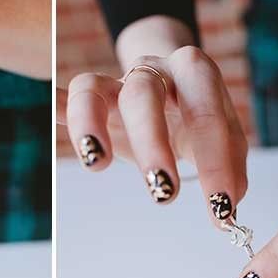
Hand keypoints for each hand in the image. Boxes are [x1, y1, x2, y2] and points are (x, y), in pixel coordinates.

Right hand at [60, 46, 247, 214]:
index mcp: (193, 73)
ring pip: (92, 88)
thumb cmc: (198, 117)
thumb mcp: (224, 138)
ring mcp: (114, 82)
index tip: (222, 208)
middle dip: (153, 142)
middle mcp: (151, 69)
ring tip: (96, 164)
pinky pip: (61, 98)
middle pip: (143, 92)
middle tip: (164, 192)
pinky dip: (53, 108)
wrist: (172, 85)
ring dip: (91, 125)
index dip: (216, 159)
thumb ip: (229, 166)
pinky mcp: (87, 99)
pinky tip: (48, 124)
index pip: (206, 109)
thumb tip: (226, 205)